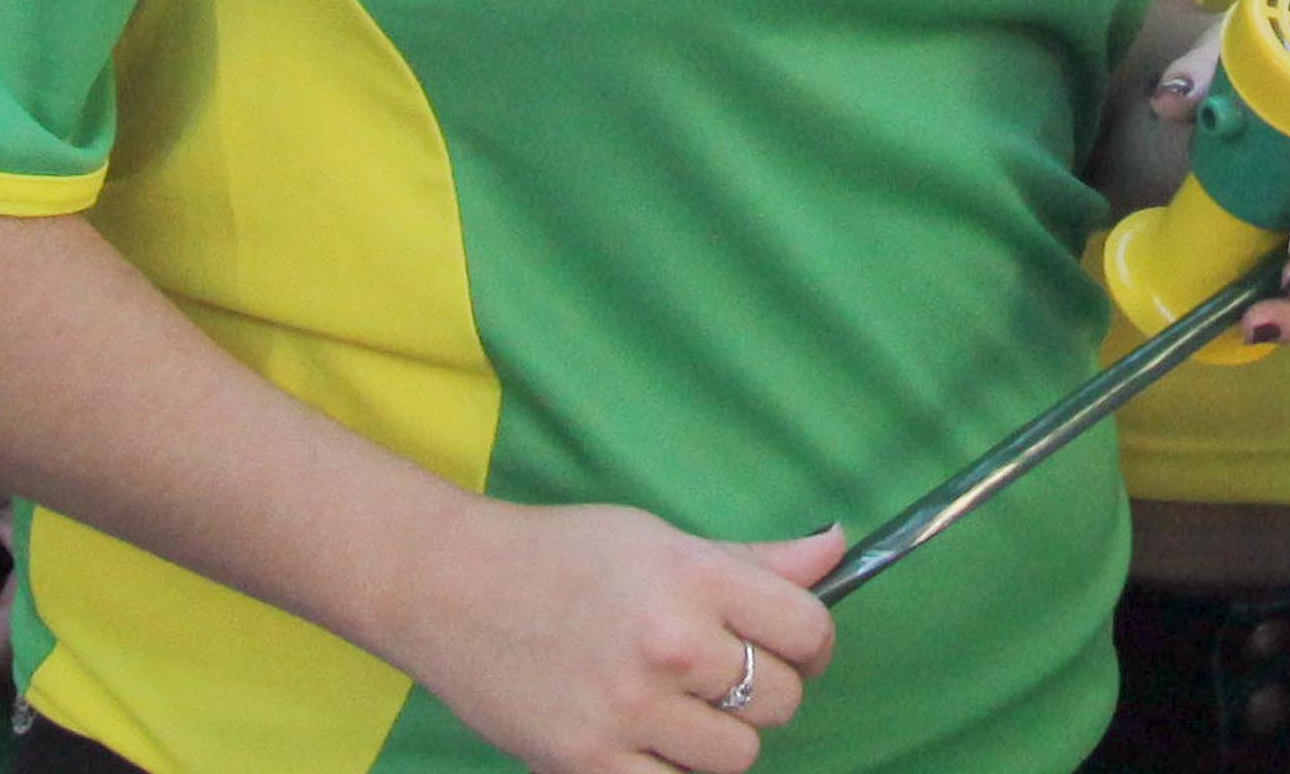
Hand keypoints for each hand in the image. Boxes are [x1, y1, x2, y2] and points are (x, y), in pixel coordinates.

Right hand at [400, 500, 839, 773]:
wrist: (454, 589)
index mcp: (692, 577)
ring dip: (721, 737)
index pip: (807, 628)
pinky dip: (673, 772)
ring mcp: (630, 713)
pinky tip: (649, 740)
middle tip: (725, 672)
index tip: (797, 645)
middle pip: (778, 699)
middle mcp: (669, 645)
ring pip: (738, 757)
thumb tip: (835, 549)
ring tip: (681, 706)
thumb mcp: (660, 538)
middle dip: (767, 688)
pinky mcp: (590, 768)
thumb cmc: (563, 555)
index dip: (814, 643)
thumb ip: (751, 560)